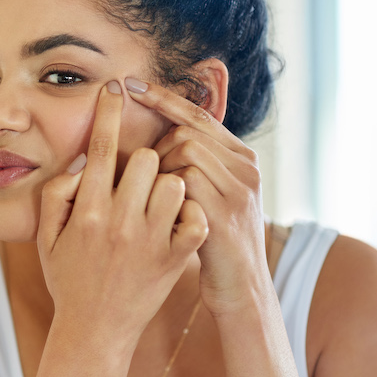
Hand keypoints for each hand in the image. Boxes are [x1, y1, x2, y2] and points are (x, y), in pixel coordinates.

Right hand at [37, 81, 207, 348]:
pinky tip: (177, 221)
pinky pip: (195, 218)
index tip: (115, 89)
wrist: (95, 331)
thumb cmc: (68, 280)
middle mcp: (120, 221)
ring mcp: (151, 241)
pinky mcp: (175, 259)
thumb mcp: (45, 238)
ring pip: (174, 183)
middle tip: (137, 174)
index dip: (109, 113)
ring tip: (156, 200)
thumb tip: (79, 165)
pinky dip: (191, 214)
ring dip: (167, 183)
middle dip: (143, 158)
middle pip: (146, 159)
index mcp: (87, 211)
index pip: (101, 149)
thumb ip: (56, 196)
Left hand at [124, 78, 269, 316]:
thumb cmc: (214, 240)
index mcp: (241, 158)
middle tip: (145, 180)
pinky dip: (164, 193)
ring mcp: (239, 191)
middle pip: (186, 133)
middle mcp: (246, 168)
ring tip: (153, 200)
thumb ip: (198, 165)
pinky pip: (183, 184)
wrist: (241, 290)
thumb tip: (162, 135)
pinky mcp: (223, 215)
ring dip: (158, 172)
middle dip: (157, 150)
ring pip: (184, 153)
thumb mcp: (214, 195)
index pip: (198, 115)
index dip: (163, 98)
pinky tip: (159, 211)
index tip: (130, 85)